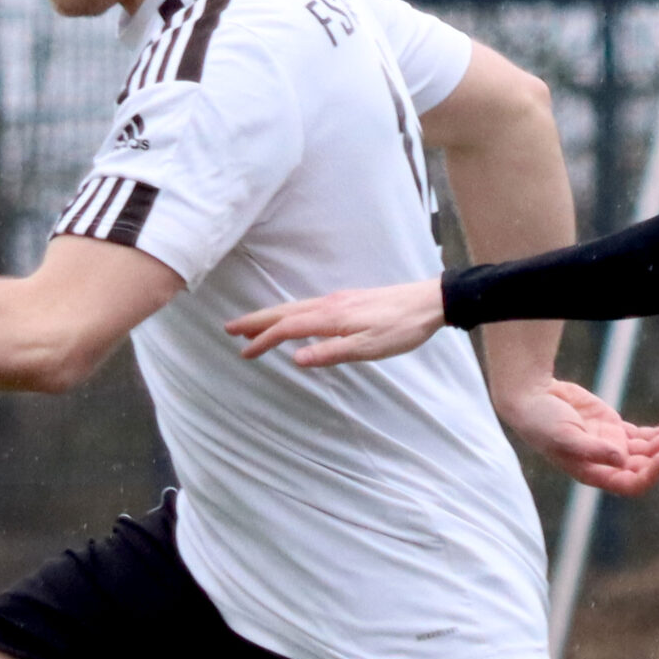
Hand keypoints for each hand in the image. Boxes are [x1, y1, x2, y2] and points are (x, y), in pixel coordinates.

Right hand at [227, 278, 445, 365]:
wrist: (428, 302)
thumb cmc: (401, 328)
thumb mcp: (368, 348)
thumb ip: (331, 353)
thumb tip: (296, 358)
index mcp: (332, 317)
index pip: (288, 328)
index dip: (263, 340)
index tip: (244, 352)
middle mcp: (330, 304)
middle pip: (284, 312)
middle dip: (256, 321)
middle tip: (229, 329)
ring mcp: (338, 300)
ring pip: (295, 307)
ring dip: (270, 317)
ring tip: (251, 327)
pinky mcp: (348, 301)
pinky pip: (307, 306)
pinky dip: (289, 314)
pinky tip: (291, 321)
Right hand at [494, 378, 658, 496]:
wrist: (532, 398)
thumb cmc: (542, 421)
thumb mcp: (565, 435)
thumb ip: (593, 448)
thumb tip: (622, 459)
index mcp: (593, 473)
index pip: (629, 483)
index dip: (650, 475)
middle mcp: (605, 463)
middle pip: (644, 468)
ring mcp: (611, 446)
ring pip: (647, 451)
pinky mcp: (613, 428)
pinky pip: (642, 436)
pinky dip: (658, 434)